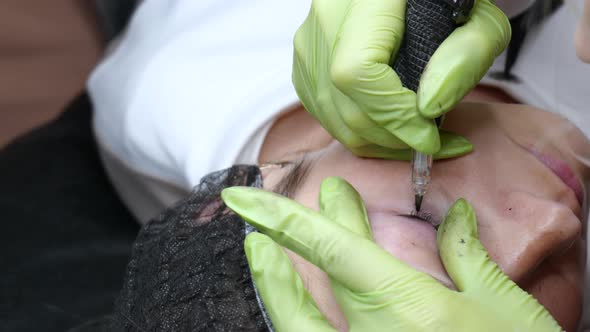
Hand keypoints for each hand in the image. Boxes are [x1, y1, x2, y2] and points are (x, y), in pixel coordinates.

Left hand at [221, 177, 561, 330]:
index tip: (245, 199)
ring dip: (277, 285)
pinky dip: (301, 320)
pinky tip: (298, 308)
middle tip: (278, 214)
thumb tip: (457, 215)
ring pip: (297, 324)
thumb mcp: (505, 311)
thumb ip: (469, 259)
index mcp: (406, 307)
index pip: (331, 248)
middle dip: (298, 236)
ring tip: (262, 255)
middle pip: (319, 277)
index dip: (282, 218)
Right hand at [292, 0, 510, 159]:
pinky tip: (392, 127)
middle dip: (394, 138)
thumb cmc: (446, 2)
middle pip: (345, 106)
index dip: (393, 115)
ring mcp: (309, 45)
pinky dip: (361, 131)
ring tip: (417, 138)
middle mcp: (326, 22)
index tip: (431, 135)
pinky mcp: (306, 64)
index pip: (358, 73)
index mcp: (365, 2)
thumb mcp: (478, 18)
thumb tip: (427, 109)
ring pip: (333, 119)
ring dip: (378, 140)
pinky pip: (326, 114)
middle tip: (436, 142)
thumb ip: (465, 56)